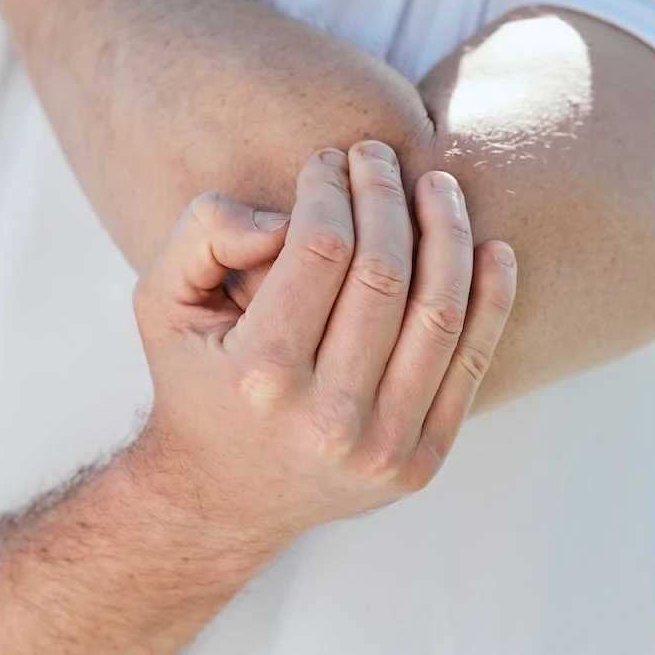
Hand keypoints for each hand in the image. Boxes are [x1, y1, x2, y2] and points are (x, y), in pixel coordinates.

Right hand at [131, 143, 516, 549]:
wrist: (222, 499)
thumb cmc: (196, 380)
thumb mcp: (161, 302)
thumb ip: (203, 232)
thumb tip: (284, 216)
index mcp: (261, 373)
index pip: (322, 249)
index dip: (332, 189)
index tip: (329, 160)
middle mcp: (327, 417)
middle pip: (385, 273)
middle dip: (386, 195)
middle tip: (379, 155)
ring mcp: (383, 446)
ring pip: (439, 312)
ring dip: (448, 233)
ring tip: (437, 186)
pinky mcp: (423, 462)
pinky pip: (473, 364)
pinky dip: (493, 298)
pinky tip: (492, 246)